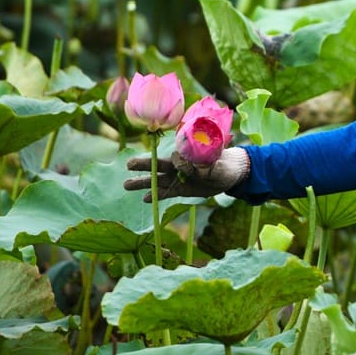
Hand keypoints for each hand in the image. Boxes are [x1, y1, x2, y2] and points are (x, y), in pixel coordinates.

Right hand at [124, 147, 250, 204]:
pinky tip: (144, 199)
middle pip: (159, 165)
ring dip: (143, 183)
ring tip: (126, 185)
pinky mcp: (180, 189)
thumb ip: (207, 166)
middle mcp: (179, 165)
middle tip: (128, 165)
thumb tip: (198, 168)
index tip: (181, 162)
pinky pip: (166, 192)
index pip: (177, 157)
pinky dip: (156, 196)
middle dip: (144, 165)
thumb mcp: (218, 165)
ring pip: (158, 180)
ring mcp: (178, 177)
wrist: (229, 174)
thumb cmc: (224, 163)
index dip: (178, 161)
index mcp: (188, 156)